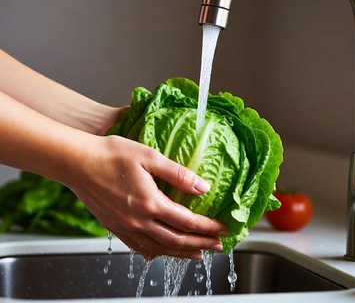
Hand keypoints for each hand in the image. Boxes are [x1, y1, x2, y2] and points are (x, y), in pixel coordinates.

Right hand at [67, 135, 227, 259]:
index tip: (223, 229)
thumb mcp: (150, 157)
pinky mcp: (114, 226)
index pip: (188, 222)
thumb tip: (203, 187)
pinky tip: (161, 252)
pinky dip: (156, 252)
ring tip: (197, 254)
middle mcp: (138, 221)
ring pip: (159, 248)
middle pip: (177, 240)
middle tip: (217, 246)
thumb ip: (178, 174)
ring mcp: (125, 227)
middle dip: (201, 244)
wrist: (77, 162)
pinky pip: (139, 247)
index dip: (208, 227)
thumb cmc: (111, 154)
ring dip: (181, 252)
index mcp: (150, 203)